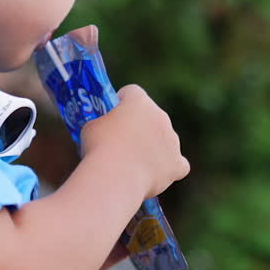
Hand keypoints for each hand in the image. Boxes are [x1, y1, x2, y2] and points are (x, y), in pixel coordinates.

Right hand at [80, 84, 189, 199]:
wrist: (115, 176)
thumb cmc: (99, 148)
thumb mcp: (91, 127)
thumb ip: (103, 123)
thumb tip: (106, 130)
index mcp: (139, 102)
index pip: (132, 93)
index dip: (121, 102)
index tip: (112, 114)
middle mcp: (161, 116)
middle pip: (151, 116)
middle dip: (139, 126)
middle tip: (121, 141)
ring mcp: (172, 140)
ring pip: (165, 139)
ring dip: (154, 146)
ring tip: (135, 163)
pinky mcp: (177, 163)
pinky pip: (178, 163)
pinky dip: (169, 167)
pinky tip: (157, 172)